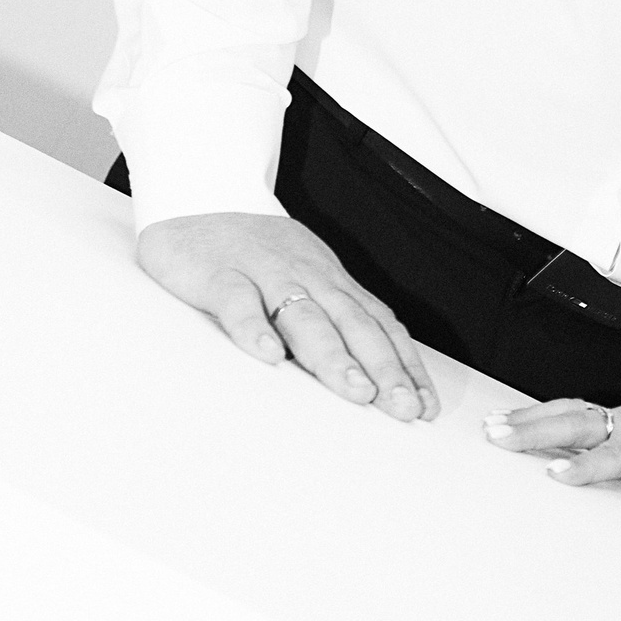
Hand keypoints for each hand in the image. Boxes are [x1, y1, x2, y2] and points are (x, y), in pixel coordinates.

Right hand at [135, 211, 437, 420]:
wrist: (195, 213)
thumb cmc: (256, 260)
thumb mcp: (303, 285)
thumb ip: (332, 323)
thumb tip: (373, 378)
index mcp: (331, 282)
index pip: (378, 324)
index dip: (404, 364)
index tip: (425, 405)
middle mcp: (307, 276)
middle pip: (352, 323)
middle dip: (383, 367)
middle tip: (403, 407)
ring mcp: (264, 272)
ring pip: (304, 315)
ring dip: (333, 355)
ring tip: (355, 390)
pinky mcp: (220, 274)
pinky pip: (238, 301)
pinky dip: (253, 328)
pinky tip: (269, 355)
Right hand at [482, 397, 620, 526]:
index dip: (590, 465)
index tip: (558, 477)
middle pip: (585, 421)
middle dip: (541, 430)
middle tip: (503, 438)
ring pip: (572, 414)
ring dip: (533, 420)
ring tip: (494, 428)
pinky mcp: (611, 427)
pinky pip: (572, 418)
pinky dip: (540, 419)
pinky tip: (512, 422)